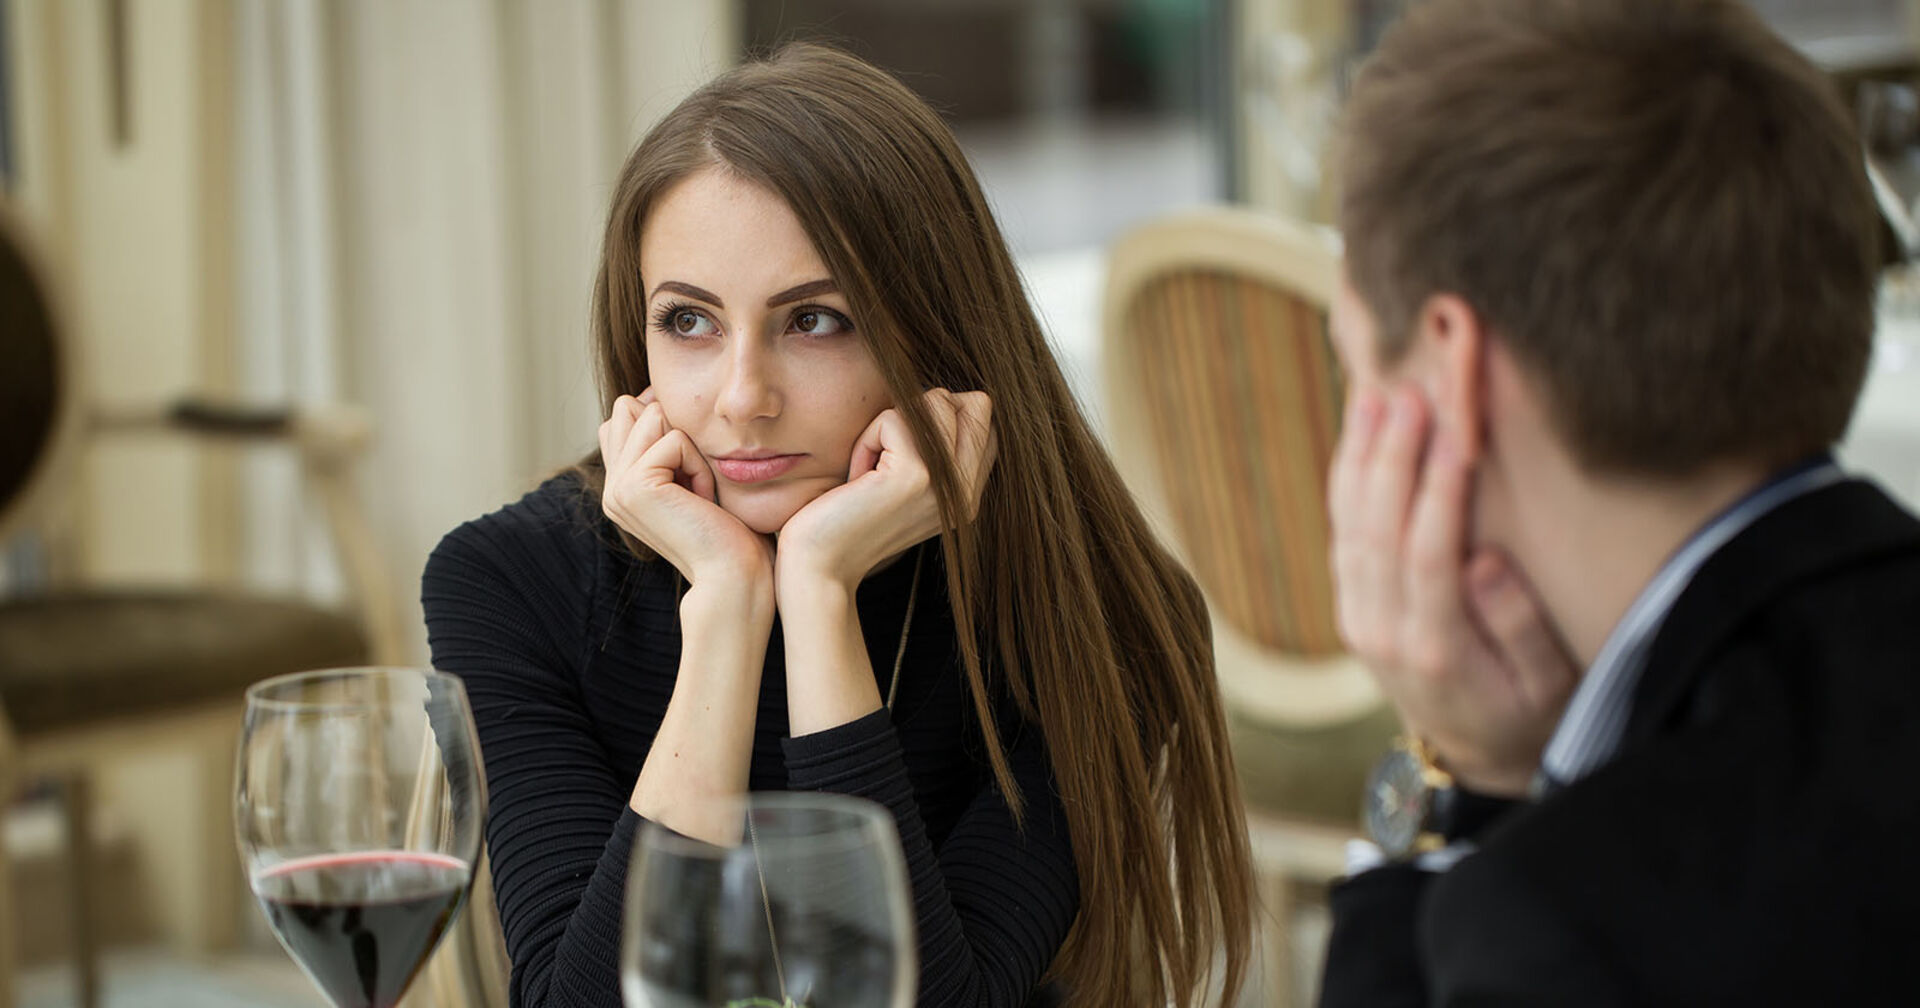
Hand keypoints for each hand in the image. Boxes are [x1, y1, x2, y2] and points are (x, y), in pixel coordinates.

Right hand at [598, 389, 771, 588]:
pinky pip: (674, 439)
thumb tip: (649, 395)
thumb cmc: (729, 529)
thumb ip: (665, 442)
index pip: (626, 416)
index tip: (693, 466)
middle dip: (676, 431)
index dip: (665, 423)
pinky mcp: (634, 486)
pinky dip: (699, 464)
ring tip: (700, 492)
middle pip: (632, 408)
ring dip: (691, 449)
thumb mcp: (692, 475)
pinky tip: (703, 500)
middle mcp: (611, 488)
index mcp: (620, 486)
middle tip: (696, 484)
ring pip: (653, 417)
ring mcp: (617, 488)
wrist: (735, 574)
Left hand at [775, 388, 996, 591]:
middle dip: (922, 413)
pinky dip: (868, 439)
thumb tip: (943, 397)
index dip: (942, 417)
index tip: (903, 452)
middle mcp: (968, 493)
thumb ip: (935, 450)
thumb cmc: (848, 519)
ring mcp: (947, 484)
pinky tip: (858, 477)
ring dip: (894, 423)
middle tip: (889, 454)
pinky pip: (894, 418)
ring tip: (873, 466)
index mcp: (969, 495)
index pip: (985, 421)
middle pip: (975, 402)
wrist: (820, 566)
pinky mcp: (916, 476)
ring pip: (937, 401)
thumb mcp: (904, 483)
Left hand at [1328, 385, 1578, 795]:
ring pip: (1349, 526)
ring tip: (1373, 395)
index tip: (1454, 432)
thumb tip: (1485, 562)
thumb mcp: (1549, 687)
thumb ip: (1519, 629)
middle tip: (1409, 395)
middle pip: (1378, 532)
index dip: (1438, 492)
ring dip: (1359, 457)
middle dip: (1392, 457)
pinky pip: (1342, 532)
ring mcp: (1359, 617)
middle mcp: (1384, 631)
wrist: (1474, 756)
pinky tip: (1358, 430)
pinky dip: (1347, 478)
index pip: (1428, 556)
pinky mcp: (1351, 605)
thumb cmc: (1528, 713)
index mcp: (1437, 649)